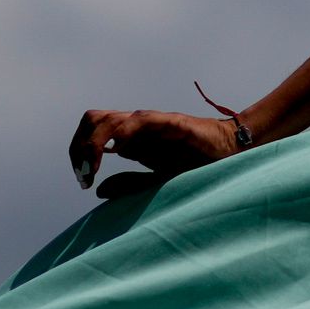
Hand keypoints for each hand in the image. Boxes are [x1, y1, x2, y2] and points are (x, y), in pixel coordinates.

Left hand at [67, 106, 245, 190]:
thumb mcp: (157, 181)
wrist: (230, 155)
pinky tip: (119, 149)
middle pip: (94, 120)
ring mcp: (154, 123)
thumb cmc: (195, 165)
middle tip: (84, 174)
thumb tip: (98, 190)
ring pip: (111, 118)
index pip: (91, 131)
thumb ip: (129, 184)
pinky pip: (144, 120)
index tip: (83, 179)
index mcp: (130, 138)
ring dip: (95, 141)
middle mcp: (136, 127)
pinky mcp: (173, 123)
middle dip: (81, 145)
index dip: (79, 152)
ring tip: (94, 167)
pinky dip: (125, 131)